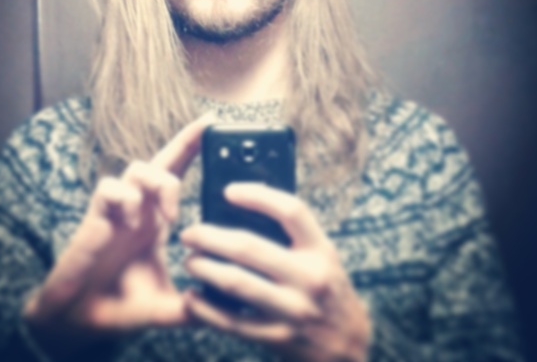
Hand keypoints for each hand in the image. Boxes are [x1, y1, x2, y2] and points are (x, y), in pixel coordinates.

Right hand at [23, 114, 211, 355]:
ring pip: (138, 167)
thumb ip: (196, 305)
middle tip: (209, 124)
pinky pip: (110, 188)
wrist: (83, 321)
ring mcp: (119, 210)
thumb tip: (228, 309)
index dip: (194, 149)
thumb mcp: (168, 305)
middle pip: (163, 160)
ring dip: (160, 182)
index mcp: (158, 218)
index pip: (179, 174)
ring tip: (171, 215)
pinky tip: (134, 222)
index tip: (215, 125)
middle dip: (186, 140)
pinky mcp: (96, 217)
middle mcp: (141, 207)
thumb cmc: (124, 304)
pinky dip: (126, 198)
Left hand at [180, 183, 370, 361]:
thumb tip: (246, 205)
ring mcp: (293, 310)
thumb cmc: (327, 289)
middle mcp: (309, 277)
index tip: (229, 191)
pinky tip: (192, 298)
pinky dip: (206, 310)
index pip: (290, 211)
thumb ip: (293, 235)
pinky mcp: (278, 339)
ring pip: (237, 283)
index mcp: (321, 250)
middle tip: (189, 232)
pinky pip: (233, 324)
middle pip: (250, 248)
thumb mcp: (323, 255)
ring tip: (189, 260)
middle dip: (211, 237)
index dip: (257, 196)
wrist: (348, 345)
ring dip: (205, 268)